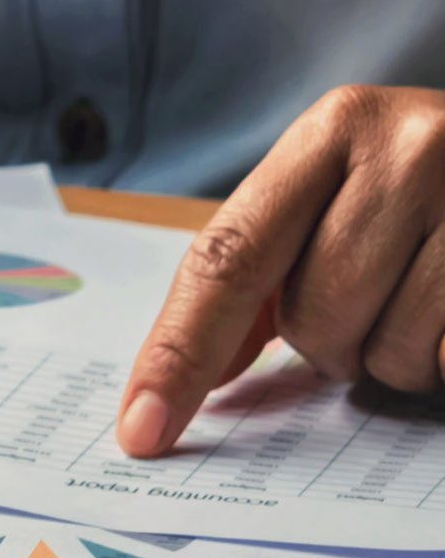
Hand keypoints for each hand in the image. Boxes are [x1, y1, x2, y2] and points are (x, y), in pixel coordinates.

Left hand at [118, 85, 444, 456]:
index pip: (228, 258)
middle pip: (313, 315)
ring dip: (401, 357)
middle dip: (332, 339)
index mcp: (338, 126)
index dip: (179, 352)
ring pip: (392, 351)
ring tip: (432, 303)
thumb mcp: (346, 196)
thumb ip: (260, 278)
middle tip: (375, 301)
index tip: (141, 430)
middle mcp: (414, 146)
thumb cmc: (438, 194)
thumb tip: (185, 383)